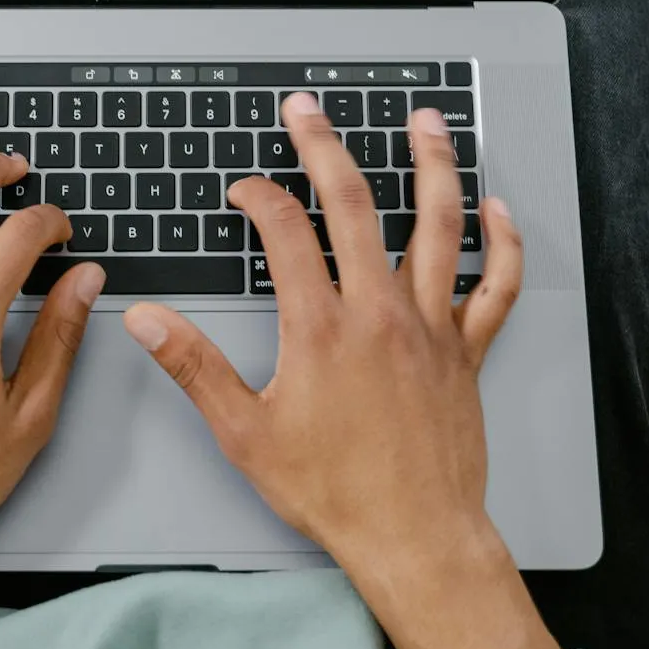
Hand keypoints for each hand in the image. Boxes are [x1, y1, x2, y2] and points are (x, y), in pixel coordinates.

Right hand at [122, 95, 559, 648]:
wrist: (414, 538)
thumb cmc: (334, 493)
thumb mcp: (245, 433)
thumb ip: (194, 367)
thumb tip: (147, 320)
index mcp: (321, 328)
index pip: (285, 233)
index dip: (258, 198)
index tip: (244, 189)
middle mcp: (379, 313)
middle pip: (354, 205)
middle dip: (325, 147)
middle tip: (308, 110)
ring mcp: (430, 327)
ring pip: (437, 225)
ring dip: (430, 165)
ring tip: (424, 121)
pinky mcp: (466, 351)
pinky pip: (495, 285)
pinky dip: (501, 243)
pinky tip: (496, 209)